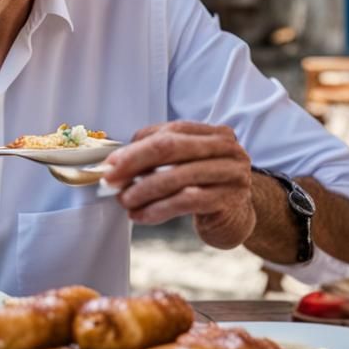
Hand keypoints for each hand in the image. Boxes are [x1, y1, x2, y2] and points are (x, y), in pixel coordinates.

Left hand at [103, 121, 254, 248]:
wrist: (237, 216)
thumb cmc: (206, 186)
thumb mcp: (185, 163)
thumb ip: (157, 153)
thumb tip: (116, 161)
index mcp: (213, 133)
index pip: (169, 132)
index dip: (136, 147)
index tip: (111, 163)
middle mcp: (226, 149)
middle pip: (171, 148)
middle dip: (135, 164)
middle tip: (111, 180)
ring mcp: (231, 174)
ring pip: (176, 177)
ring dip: (143, 190)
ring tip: (125, 201)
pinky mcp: (228, 200)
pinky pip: (185, 201)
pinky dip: (158, 209)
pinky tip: (142, 216)